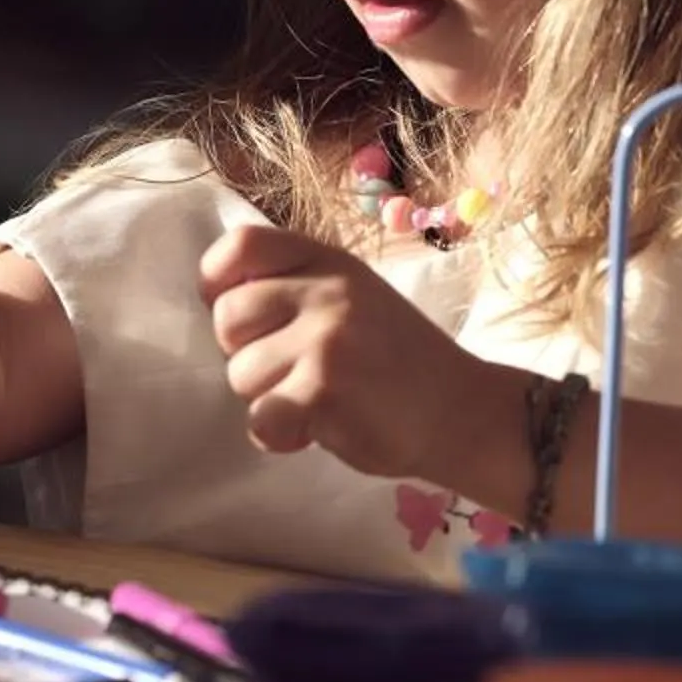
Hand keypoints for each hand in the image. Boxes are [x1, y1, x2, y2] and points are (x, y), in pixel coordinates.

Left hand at [199, 222, 506, 488]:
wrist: (464, 413)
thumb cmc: (397, 361)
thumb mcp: (352, 296)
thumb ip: (295, 287)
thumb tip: (218, 302)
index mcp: (328, 260)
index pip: (239, 246)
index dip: (220, 283)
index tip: (245, 318)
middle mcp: (326, 290)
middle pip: (227, 318)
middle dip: (246, 354)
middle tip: (293, 371)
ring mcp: (326, 338)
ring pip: (240, 374)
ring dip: (268, 399)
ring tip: (317, 399)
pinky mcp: (326, 390)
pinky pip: (261, 418)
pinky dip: (280, 435)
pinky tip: (315, 430)